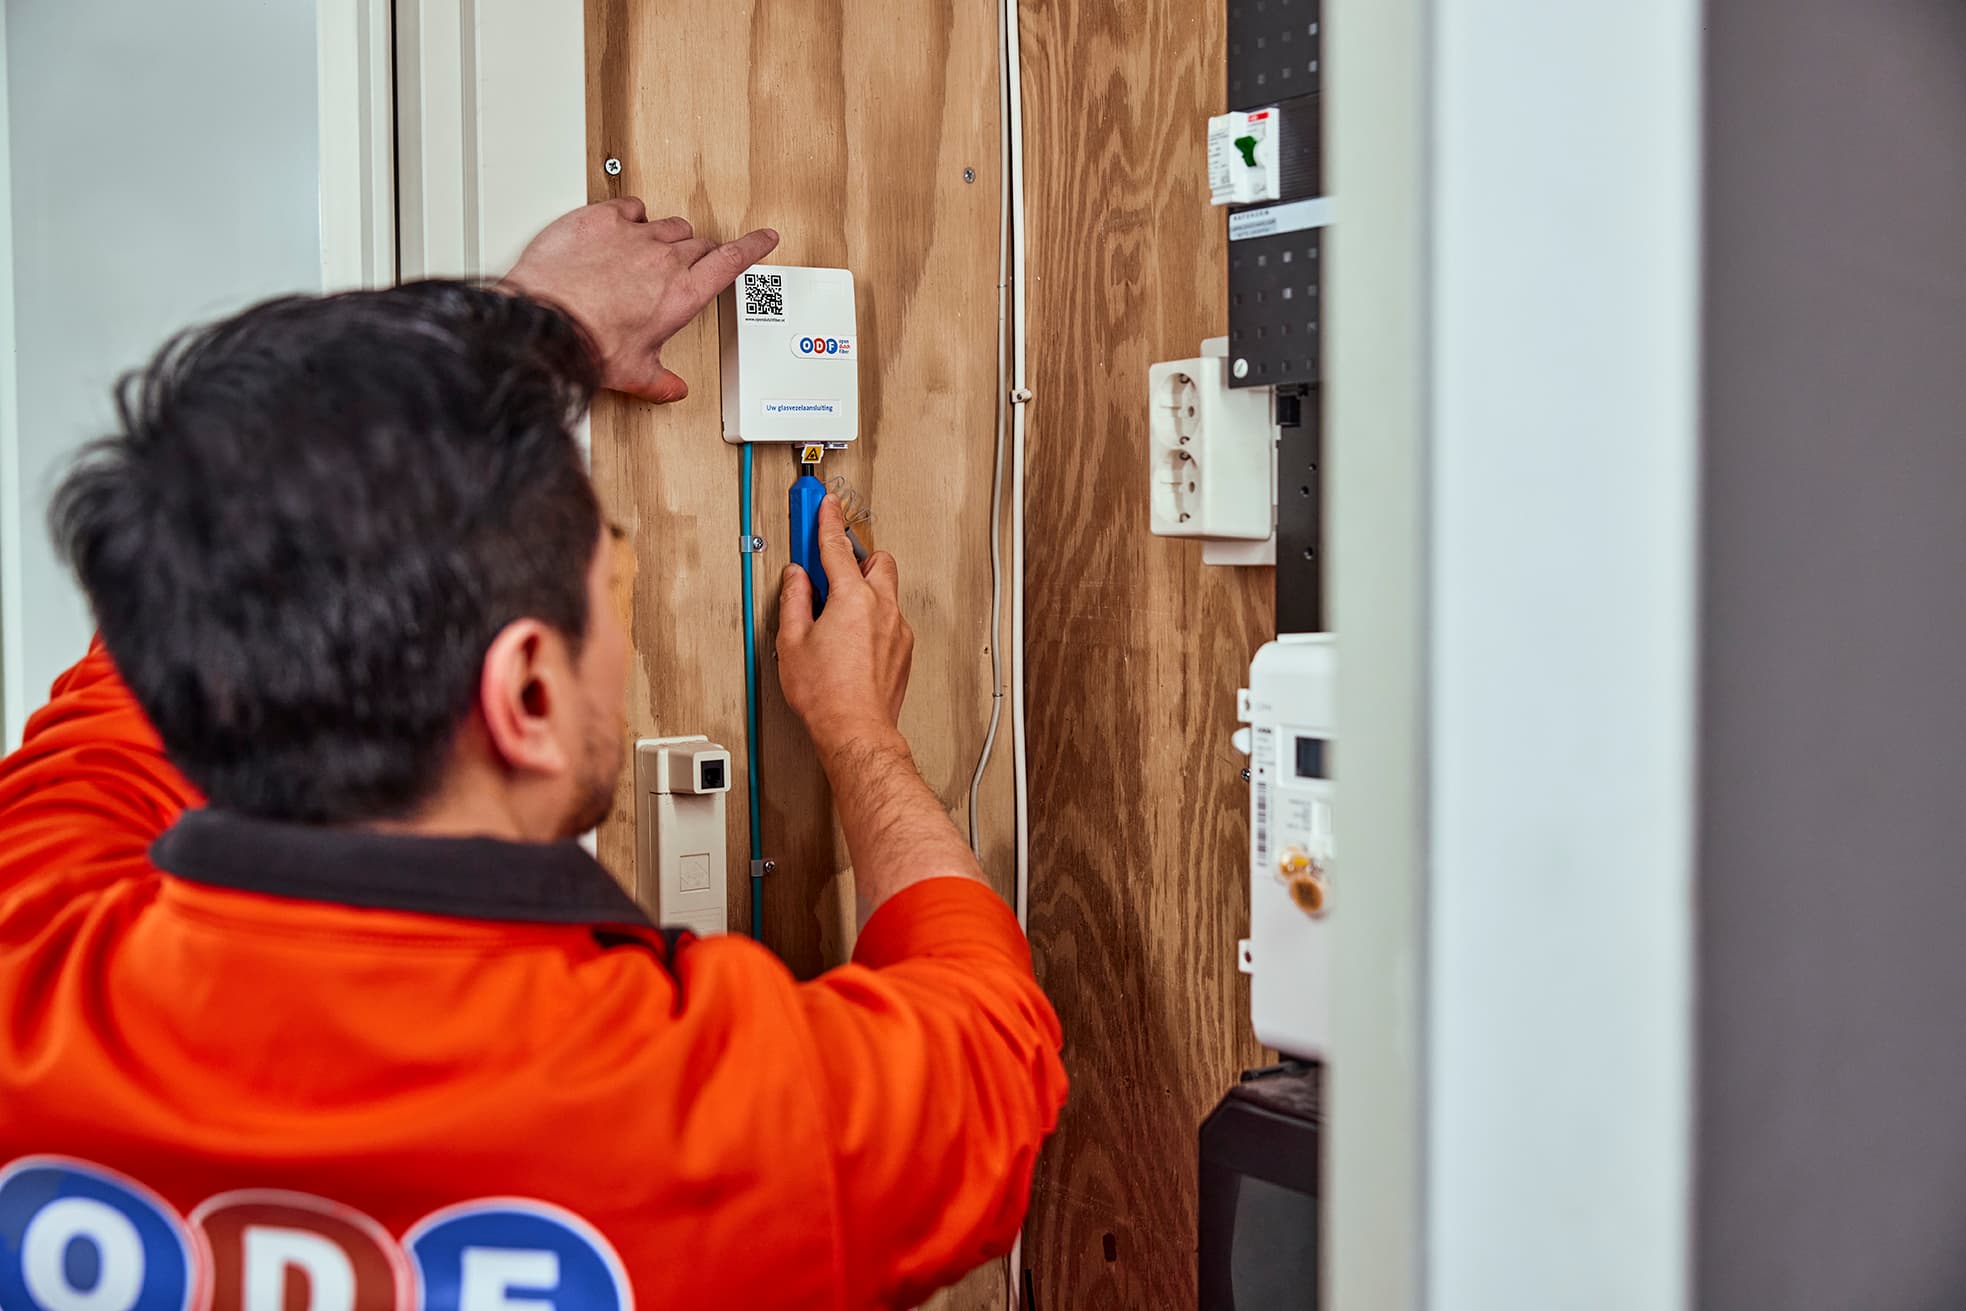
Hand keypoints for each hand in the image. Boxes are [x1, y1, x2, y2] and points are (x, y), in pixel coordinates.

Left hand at [503, 198, 777, 402]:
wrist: (545, 321)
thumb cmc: (588, 344)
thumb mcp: (632, 373)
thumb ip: (659, 380)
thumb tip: (671, 389)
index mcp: (682, 294)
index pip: (731, 261)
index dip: (752, 247)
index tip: (764, 238)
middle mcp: (664, 260)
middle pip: (699, 244)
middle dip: (701, 253)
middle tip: (691, 264)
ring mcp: (633, 235)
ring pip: (668, 225)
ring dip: (668, 236)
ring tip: (653, 250)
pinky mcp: (601, 219)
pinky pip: (630, 207)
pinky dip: (632, 215)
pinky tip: (623, 226)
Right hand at [777, 497, 913, 754]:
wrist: (856, 729)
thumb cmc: (827, 695)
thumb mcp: (793, 641)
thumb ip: (794, 600)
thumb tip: (796, 579)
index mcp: (853, 598)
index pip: (836, 547)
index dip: (826, 520)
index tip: (824, 504)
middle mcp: (882, 608)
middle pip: (876, 560)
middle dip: (855, 554)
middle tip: (831, 560)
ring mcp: (897, 629)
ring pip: (886, 590)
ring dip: (864, 588)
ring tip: (836, 605)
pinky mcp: (903, 650)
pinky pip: (889, 618)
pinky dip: (872, 616)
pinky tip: (851, 635)